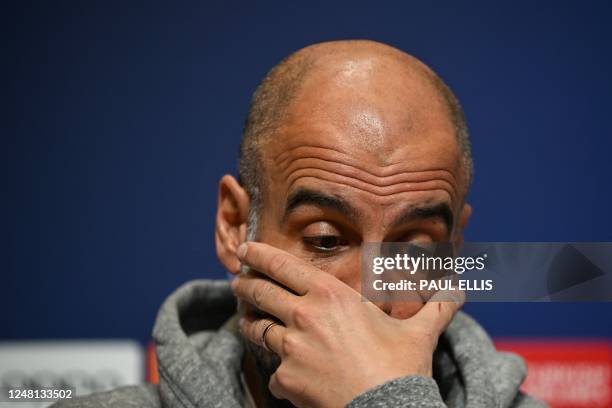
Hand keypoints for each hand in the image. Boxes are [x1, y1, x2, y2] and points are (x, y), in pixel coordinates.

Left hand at [231, 242, 463, 407]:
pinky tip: (286, 373)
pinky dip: (279, 370)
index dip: (259, 255)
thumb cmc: (401, 369)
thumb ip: (437, 306)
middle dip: (244, 284)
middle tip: (236, 281)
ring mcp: (291, 348)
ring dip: (250, 322)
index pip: (283, 266)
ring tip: (247, 319)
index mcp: (330, 296)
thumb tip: (459, 289)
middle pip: (260, 292)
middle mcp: (304, 316)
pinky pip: (274, 371)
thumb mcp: (420, 333)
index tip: (244, 248)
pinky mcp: (285, 379)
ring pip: (257, 328)